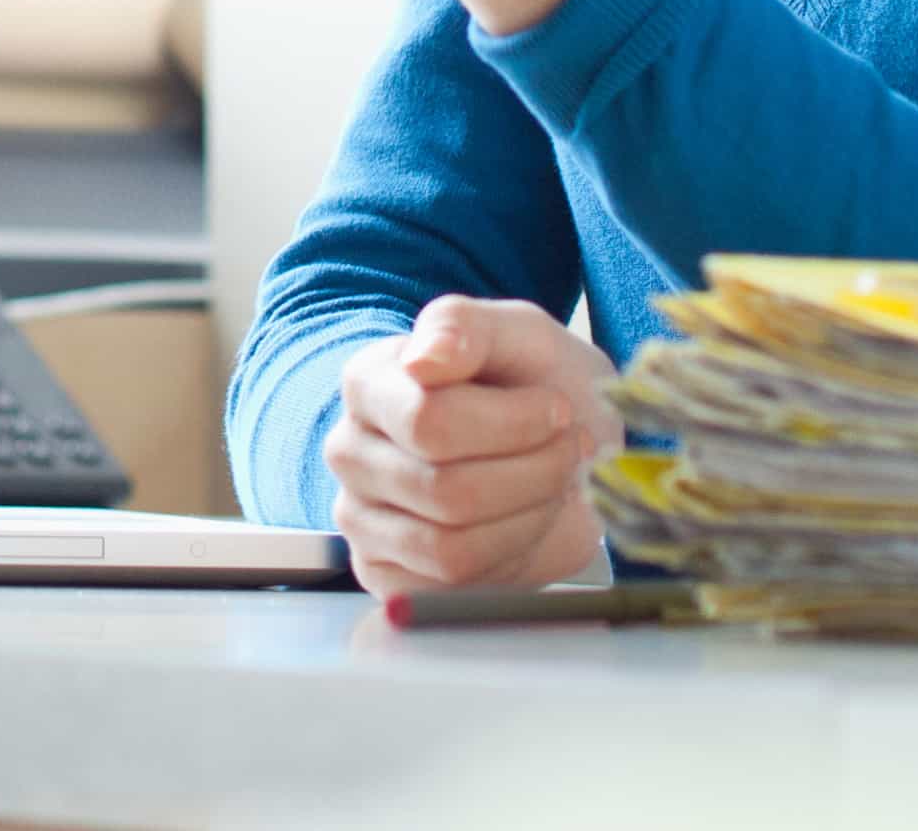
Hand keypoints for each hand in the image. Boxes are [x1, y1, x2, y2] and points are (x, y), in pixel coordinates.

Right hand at [324, 297, 620, 595]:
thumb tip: (424, 358)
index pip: (429, 421)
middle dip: (533, 474)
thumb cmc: (530, 383)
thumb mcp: (517, 334)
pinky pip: (453, 588)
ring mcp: (361, 520)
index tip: (556, 409)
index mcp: (368, 383)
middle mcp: (350, 452)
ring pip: (451, 547)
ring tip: (552, 484)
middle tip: (568, 450)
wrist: (554, 443)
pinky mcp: (386, 576)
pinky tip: (523, 521)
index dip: (513, 423)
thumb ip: (466, 328)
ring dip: (527, 518)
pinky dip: (509, 559)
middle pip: (446, 490)